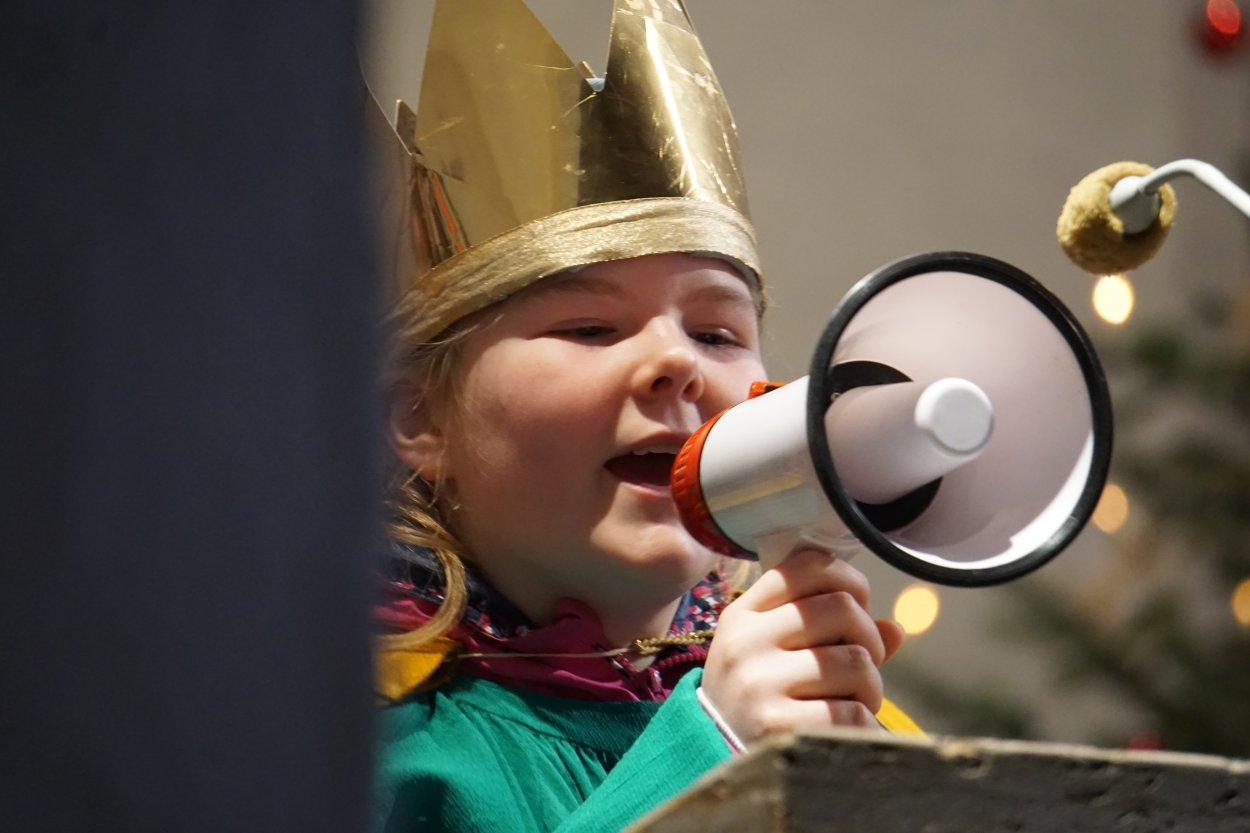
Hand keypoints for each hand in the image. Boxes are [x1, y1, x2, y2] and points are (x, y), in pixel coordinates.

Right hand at [701, 549, 904, 744]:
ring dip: (870, 687)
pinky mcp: (776, 726)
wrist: (715, 758)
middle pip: (843, 607)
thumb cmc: (756, 698)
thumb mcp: (775, 654)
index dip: (850, 580)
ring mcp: (758, 683)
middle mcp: (746, 641)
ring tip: (853, 702)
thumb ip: (831, 632)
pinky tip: (842, 730)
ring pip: (856, 661)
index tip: (857, 608)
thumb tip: (895, 629)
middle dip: (869, 639)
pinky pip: (852, 712)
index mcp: (744, 614)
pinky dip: (862, 723)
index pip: (809, 566)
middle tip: (862, 665)